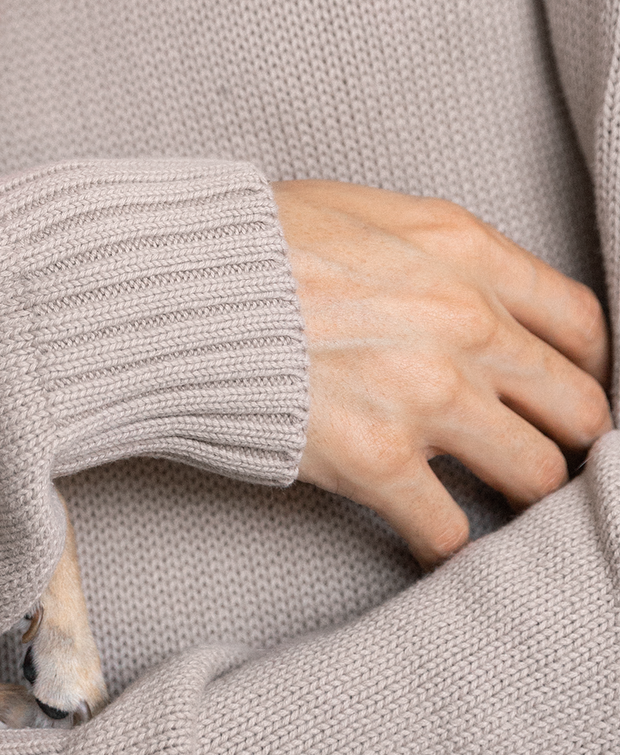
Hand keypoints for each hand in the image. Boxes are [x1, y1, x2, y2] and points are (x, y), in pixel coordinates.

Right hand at [277, 180, 611, 564]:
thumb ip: (435, 252)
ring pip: (537, 476)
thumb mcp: (361, 210)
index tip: (562, 386)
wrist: (174, 285)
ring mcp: (428, 396)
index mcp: (463, 251)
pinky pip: (452, 533)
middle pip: (579, 408)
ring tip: (486, 493)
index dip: (582, 364)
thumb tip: (472, 291)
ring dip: (513, 490)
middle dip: (562, 434)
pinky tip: (426, 532)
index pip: (579, 324)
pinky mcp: (379, 461)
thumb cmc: (252, 242)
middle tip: (531, 445)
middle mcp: (466, 323)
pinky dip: (442, 543)